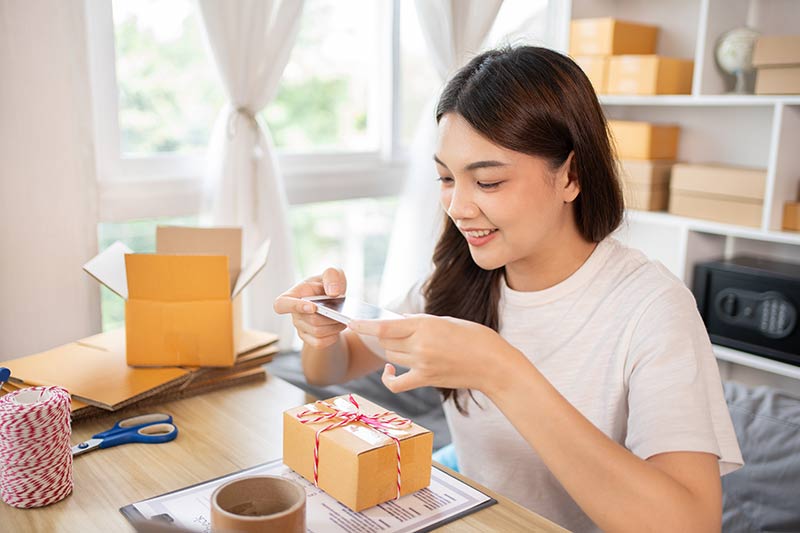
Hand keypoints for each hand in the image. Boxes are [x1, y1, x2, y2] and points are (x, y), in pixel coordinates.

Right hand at [273, 268, 347, 348]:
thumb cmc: (328, 286)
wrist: (335, 304)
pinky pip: (320, 343)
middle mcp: (294, 313)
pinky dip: (333, 336)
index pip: (281, 304)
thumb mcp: (332, 274)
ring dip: (334, 326)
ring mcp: (300, 328)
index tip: (313, 307)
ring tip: (342, 319)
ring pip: (317, 332)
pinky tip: (338, 328)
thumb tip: (332, 292)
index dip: (293, 307)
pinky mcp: (309, 339)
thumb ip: (332, 276)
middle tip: (342, 311)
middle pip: (310, 320)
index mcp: (294, 295)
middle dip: (329, 316)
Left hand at [349, 314, 512, 393]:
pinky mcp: (426, 379)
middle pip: (385, 341)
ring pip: (391, 356)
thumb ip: (420, 323)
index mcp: (425, 325)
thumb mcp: (446, 321)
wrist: (493, 364)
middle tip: (382, 330)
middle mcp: (420, 345)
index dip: (365, 325)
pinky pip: (397, 383)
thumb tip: (397, 324)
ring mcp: (422, 364)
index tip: (351, 322)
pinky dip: (388, 378)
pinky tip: (388, 371)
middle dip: (380, 335)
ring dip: (388, 350)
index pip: (384, 326)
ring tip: (393, 344)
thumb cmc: (474, 338)